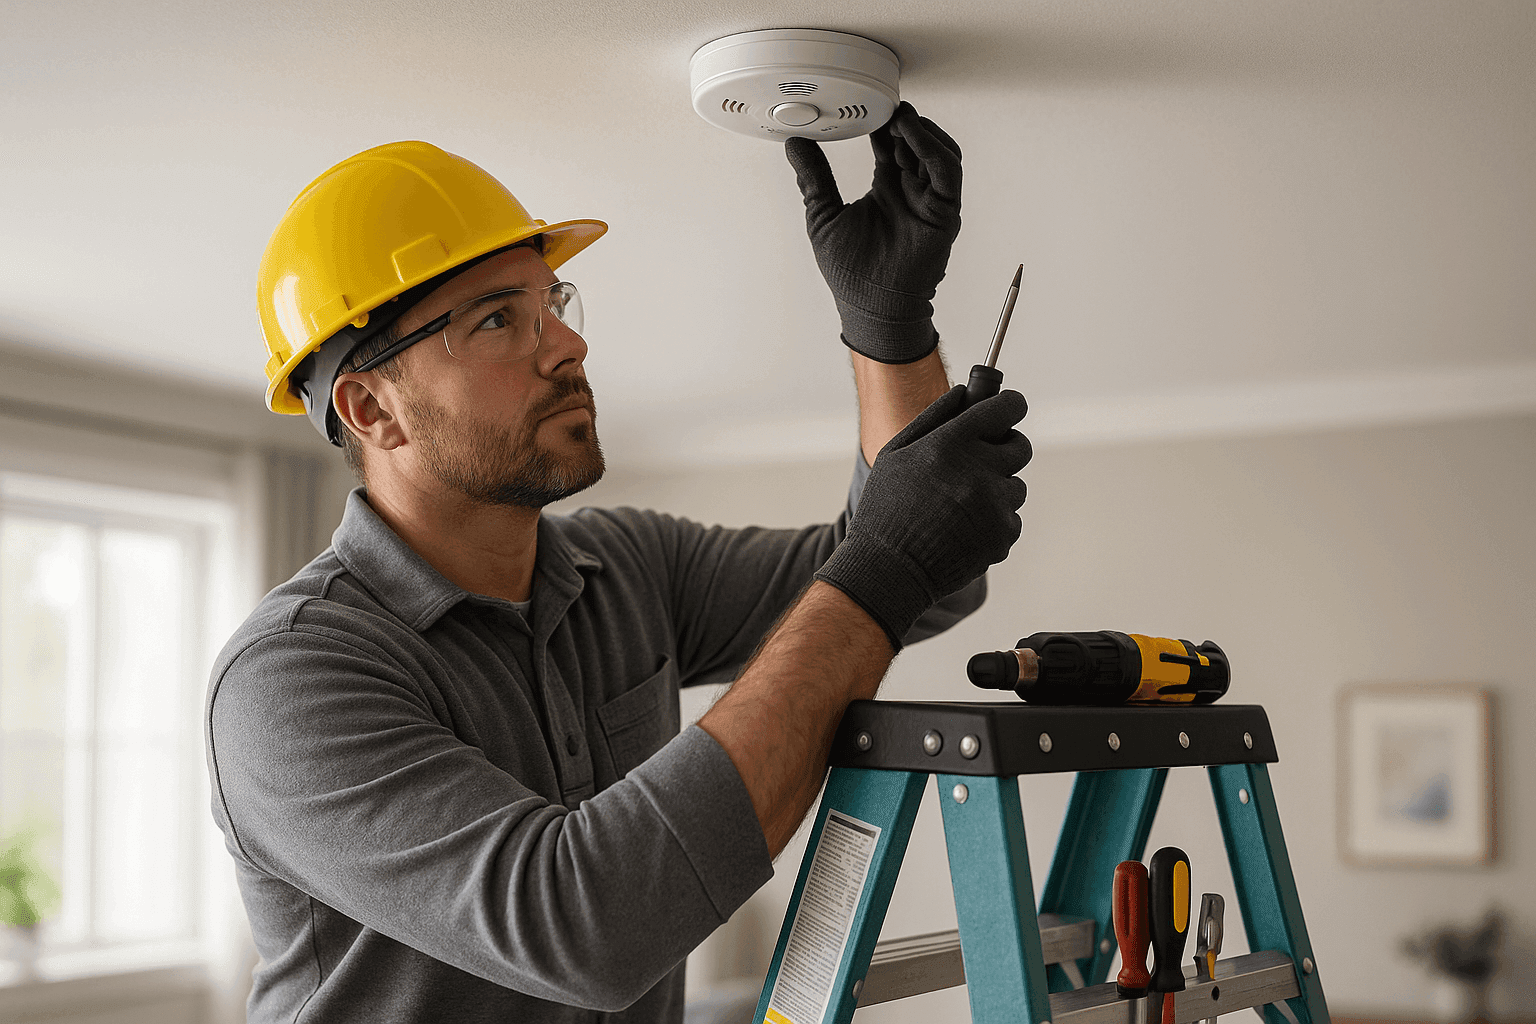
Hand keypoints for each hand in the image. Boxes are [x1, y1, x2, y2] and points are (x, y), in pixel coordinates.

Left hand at [785, 101, 962, 364]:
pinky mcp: (944, 213)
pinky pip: (947, 172)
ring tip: (898, 117)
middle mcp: (912, 192)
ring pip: (938, 151)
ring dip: (920, 130)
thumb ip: (814, 178)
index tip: (867, 103)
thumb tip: (795, 144)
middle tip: (884, 103)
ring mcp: (930, 201)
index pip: (891, 144)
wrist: (871, 308)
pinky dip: (932, 148)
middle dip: (903, 120)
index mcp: (888, 189)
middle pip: (917, 142)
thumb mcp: (823, 215)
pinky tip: (910, 135)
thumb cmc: (852, 274)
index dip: (882, 122)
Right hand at [816, 385, 1029, 648]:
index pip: (1005, 408)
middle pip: (1020, 446)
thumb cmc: (886, 510)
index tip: (1010, 408)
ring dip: (996, 492)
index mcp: (951, 443)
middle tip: (981, 462)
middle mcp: (979, 470)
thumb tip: (965, 392)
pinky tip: (963, 531)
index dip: (1010, 405)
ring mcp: (995, 504)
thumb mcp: (895, 455)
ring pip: (1016, 486)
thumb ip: (934, 417)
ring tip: (959, 508)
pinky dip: (993, 523)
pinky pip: (1011, 518)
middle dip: (1005, 450)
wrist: (890, 570)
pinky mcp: (1004, 534)